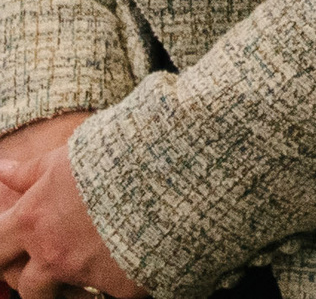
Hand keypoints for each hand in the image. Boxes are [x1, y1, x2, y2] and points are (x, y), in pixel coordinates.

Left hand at [0, 121, 144, 298]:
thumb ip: (33, 171)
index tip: (12, 244)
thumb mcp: (72, 152)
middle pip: (24, 286)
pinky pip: (113, 291)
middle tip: (62, 255)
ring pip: (64, 297)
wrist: (180, 160)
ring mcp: (86, 274)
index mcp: (35, 219)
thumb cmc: (122, 148)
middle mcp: (53, 253)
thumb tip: (1, 170)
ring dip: (74, 285)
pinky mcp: (122, 286)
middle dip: (35, 277)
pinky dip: (121, 277)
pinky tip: (137, 253)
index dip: (1, 247)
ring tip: (102, 256)